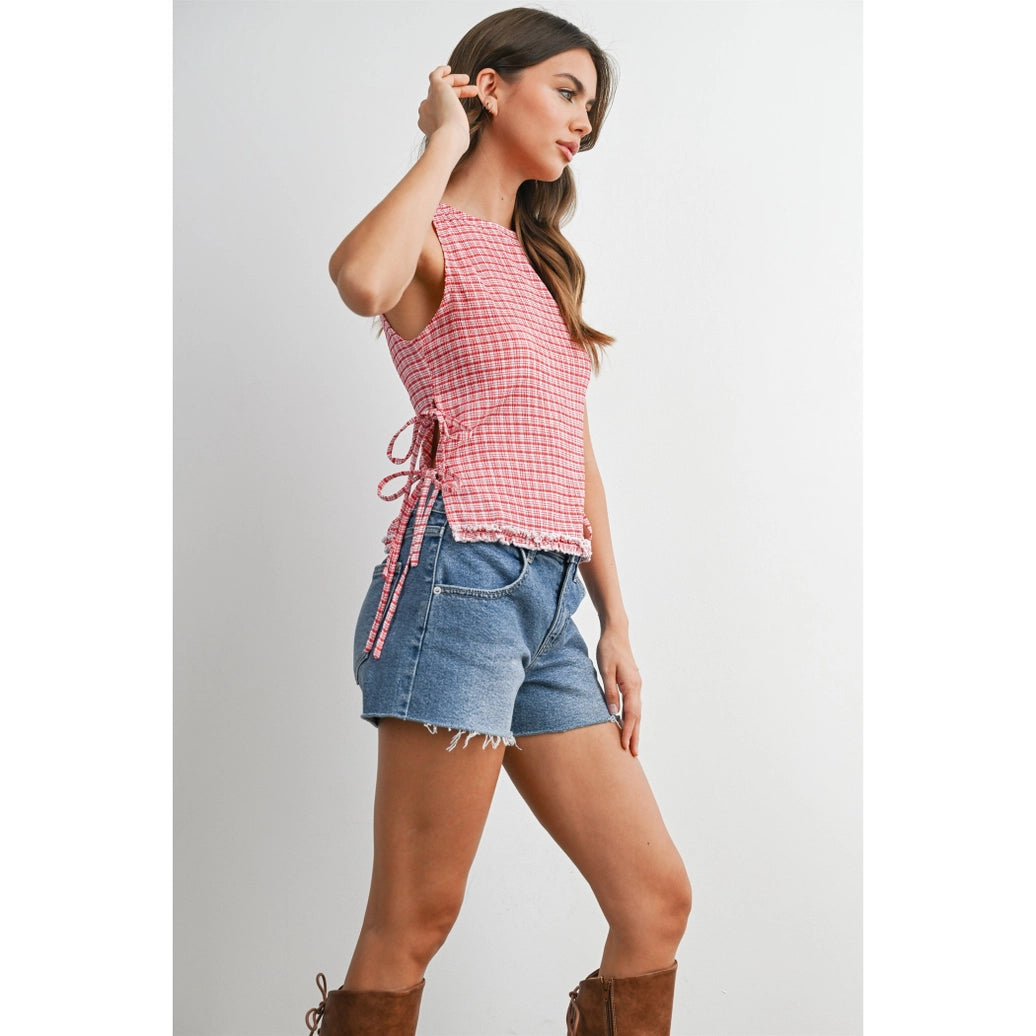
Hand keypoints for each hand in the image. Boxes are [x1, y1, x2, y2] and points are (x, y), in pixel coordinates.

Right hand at [417, 65, 478, 154]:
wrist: (449, 139)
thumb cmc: (455, 144)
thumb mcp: (456, 141)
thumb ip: (456, 137)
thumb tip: (461, 139)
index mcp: (426, 124)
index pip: (436, 110)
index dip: (449, 107)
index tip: (461, 108)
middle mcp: (425, 111)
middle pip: (439, 97)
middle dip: (455, 93)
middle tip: (471, 92)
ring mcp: (429, 99)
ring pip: (440, 86)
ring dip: (454, 82)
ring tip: (468, 80)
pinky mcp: (436, 88)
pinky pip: (436, 75)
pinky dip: (441, 71)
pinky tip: (449, 69)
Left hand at [597, 627, 642, 755]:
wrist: (615, 634)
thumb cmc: (608, 650)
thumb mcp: (605, 670)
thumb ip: (610, 692)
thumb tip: (613, 713)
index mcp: (631, 685)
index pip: (631, 714)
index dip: (629, 731)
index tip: (626, 746)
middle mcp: (637, 687)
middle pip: (637, 716)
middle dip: (635, 735)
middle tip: (634, 754)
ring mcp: (636, 685)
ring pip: (636, 712)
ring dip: (634, 728)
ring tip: (632, 744)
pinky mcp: (631, 683)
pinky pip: (633, 705)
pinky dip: (632, 717)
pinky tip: (628, 724)